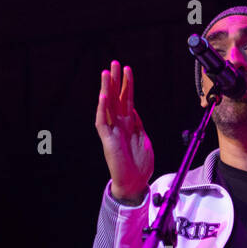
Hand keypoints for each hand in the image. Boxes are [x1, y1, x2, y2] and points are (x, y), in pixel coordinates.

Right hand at [95, 61, 153, 203]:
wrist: (135, 184)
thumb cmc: (141, 166)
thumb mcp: (144, 140)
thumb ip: (138, 125)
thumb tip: (134, 110)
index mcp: (129, 124)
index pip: (126, 100)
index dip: (127, 85)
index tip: (127, 70)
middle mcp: (119, 125)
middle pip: (116, 98)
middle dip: (116, 80)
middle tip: (114, 63)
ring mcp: (112, 131)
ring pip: (107, 106)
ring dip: (107, 89)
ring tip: (106, 72)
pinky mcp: (107, 140)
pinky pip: (102, 122)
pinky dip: (103, 109)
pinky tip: (104, 96)